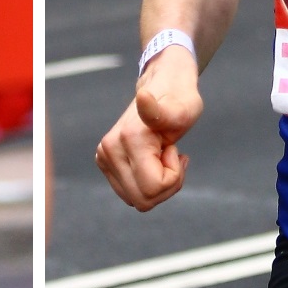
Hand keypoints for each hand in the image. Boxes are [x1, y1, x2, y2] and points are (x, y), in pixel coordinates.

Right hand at [96, 47, 200, 209]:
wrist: (162, 86)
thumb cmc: (179, 100)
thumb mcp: (184, 109)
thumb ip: (166, 112)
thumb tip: (143, 97)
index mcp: (127, 140)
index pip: (153, 189)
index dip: (174, 176)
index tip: (174, 149)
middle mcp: (109, 150)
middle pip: (143, 200)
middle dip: (166, 184)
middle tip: (171, 154)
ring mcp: (103, 157)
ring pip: (137, 200)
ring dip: (158, 184)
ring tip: (161, 155)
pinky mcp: (104, 162)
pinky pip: (131, 193)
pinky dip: (148, 182)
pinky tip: (153, 159)